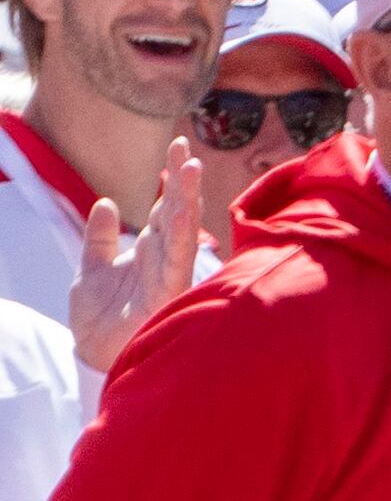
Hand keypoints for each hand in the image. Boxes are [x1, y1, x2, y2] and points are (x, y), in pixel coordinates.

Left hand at [65, 143, 200, 374]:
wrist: (94, 354)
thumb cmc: (100, 317)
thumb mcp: (91, 267)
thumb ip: (99, 236)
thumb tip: (106, 203)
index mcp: (147, 249)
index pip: (164, 206)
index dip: (171, 178)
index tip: (178, 147)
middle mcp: (162, 259)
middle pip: (176, 212)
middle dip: (182, 181)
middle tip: (185, 150)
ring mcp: (166, 276)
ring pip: (181, 232)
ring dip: (186, 201)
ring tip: (189, 171)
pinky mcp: (165, 296)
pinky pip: (175, 264)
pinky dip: (179, 239)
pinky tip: (179, 216)